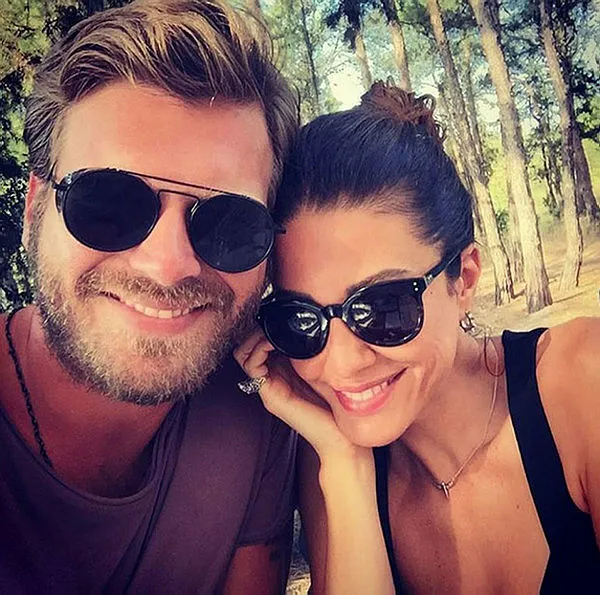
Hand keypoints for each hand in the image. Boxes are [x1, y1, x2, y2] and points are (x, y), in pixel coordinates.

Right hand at [234, 331, 362, 461]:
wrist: (341, 437)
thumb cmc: (337, 403)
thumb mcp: (324, 366)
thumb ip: (312, 348)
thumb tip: (311, 321)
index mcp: (282, 370)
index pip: (258, 342)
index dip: (263, 326)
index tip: (278, 316)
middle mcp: (272, 378)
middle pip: (246, 346)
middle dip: (255, 329)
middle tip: (271, 321)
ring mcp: (268, 388)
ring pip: (243, 355)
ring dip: (254, 338)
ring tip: (270, 331)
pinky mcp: (271, 396)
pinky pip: (252, 368)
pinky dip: (258, 350)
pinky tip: (272, 344)